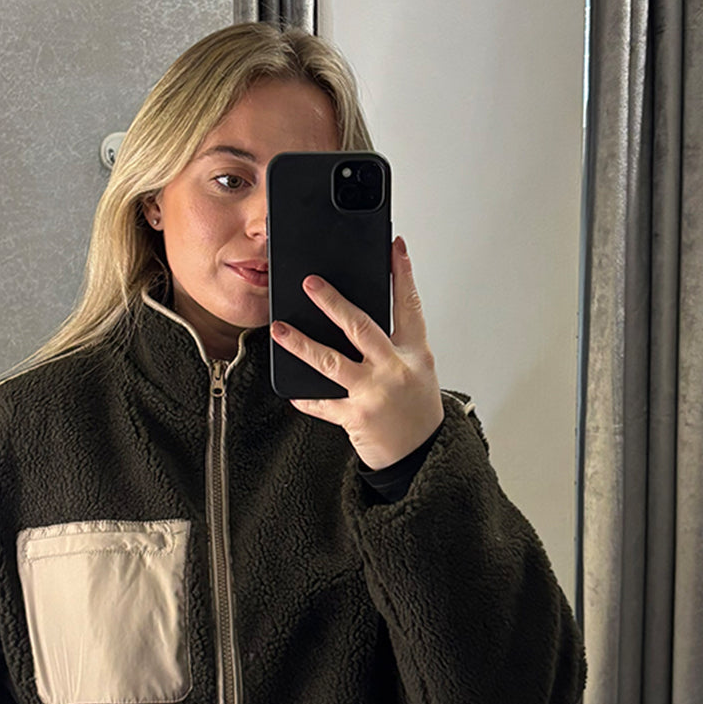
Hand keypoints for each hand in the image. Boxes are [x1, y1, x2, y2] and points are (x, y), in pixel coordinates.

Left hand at [270, 237, 444, 469]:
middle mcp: (395, 370)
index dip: (403, 274)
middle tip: (310, 283)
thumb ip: (394, 345)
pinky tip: (292, 390)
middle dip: (333, 302)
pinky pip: (323, 403)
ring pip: (331, 362)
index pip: (409, 306)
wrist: (422, 456)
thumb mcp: (418, 371)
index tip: (394, 248)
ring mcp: (374, 394)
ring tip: (280, 329)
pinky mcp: (356, 418)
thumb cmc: (417, 410)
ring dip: (301, 344)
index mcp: (414, 354)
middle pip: (361, 327)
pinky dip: (306, 397)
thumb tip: (357, 318)